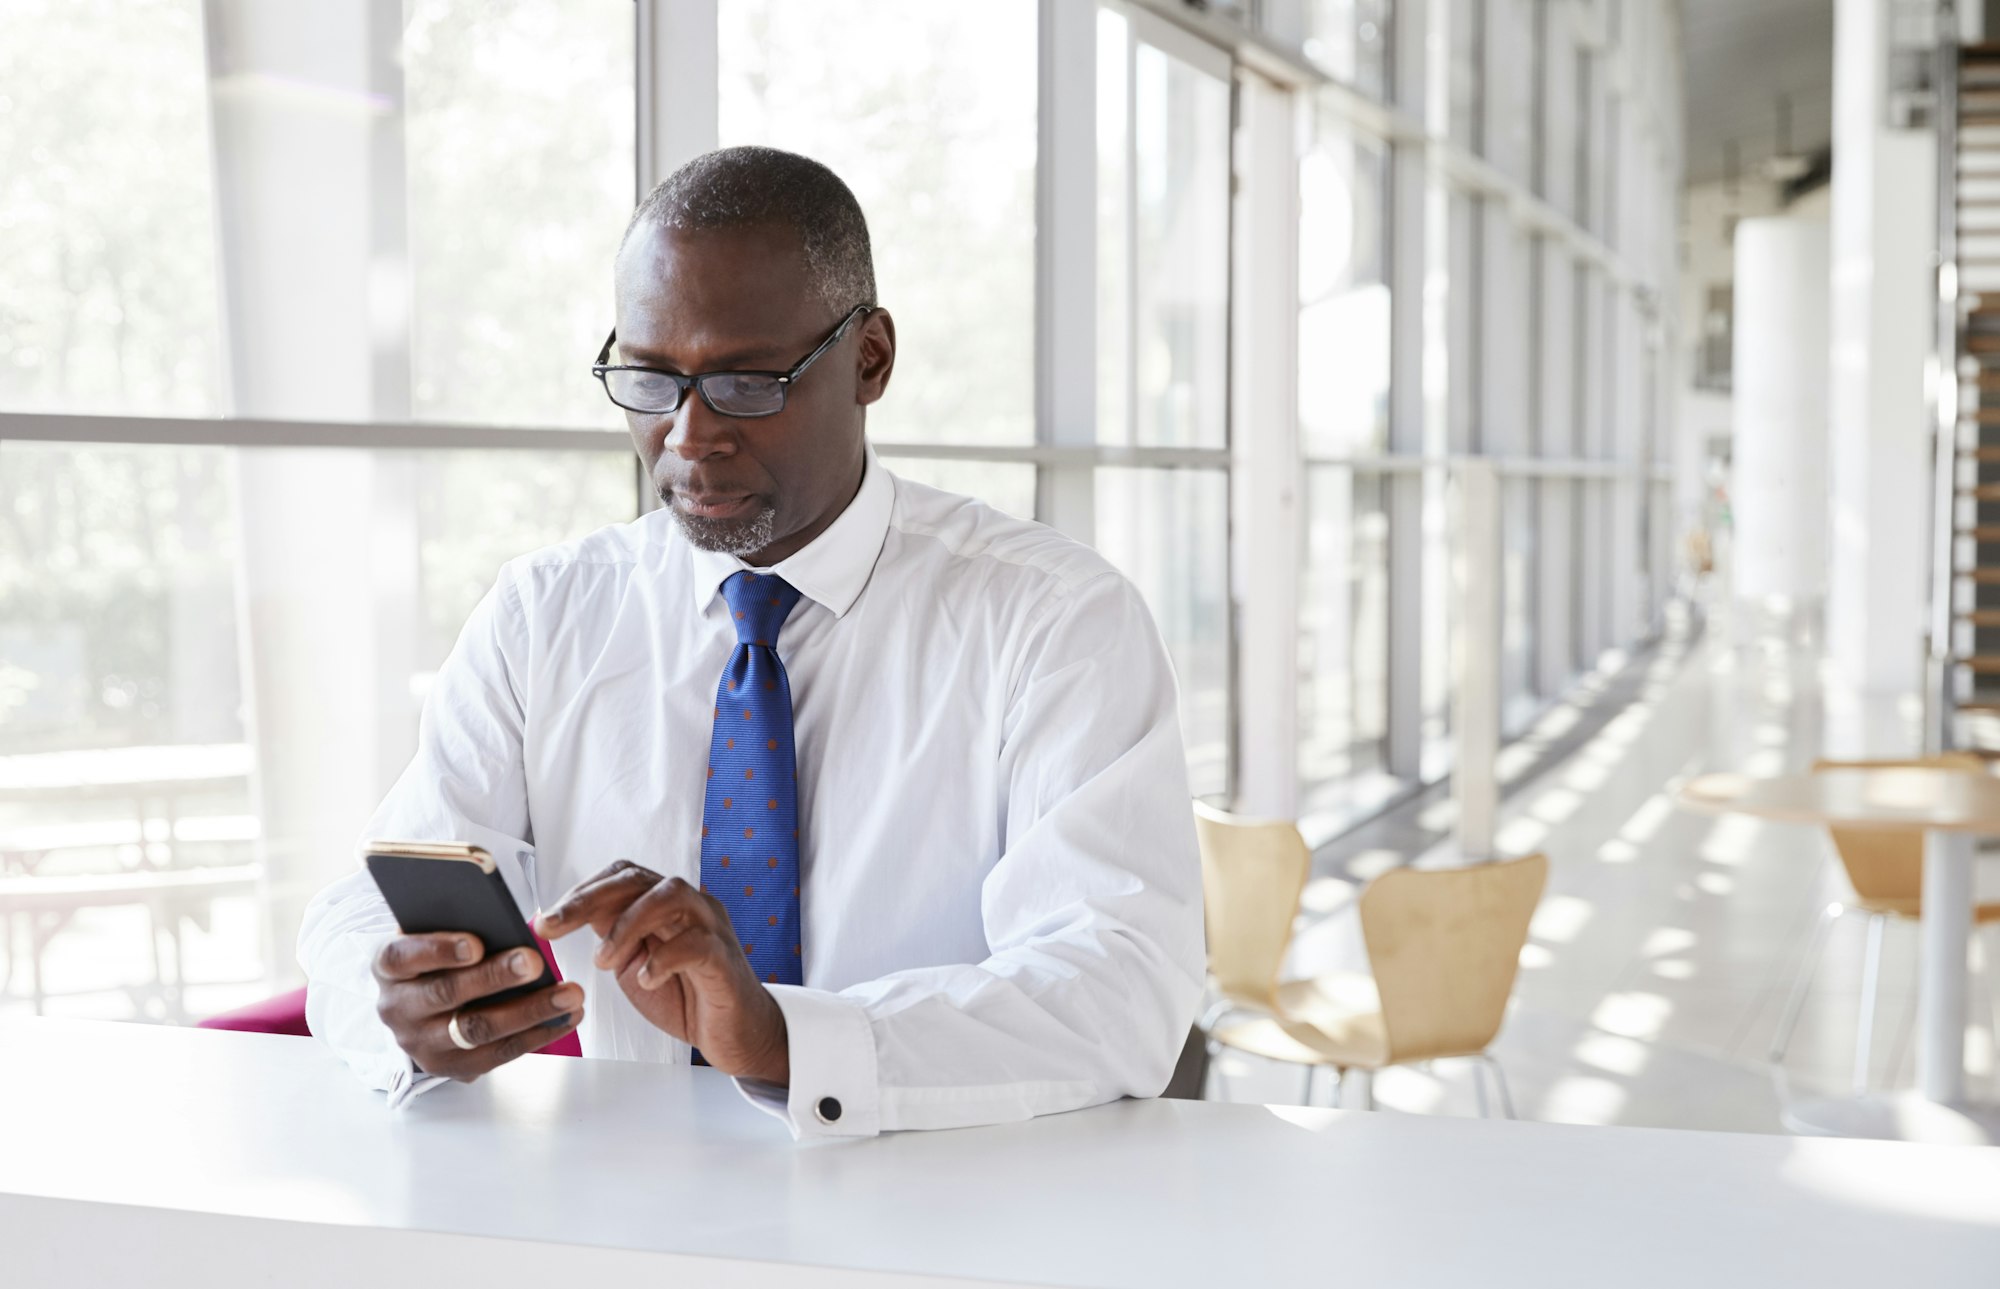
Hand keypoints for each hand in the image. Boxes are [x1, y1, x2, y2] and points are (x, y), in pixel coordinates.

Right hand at [371, 933, 582, 1081]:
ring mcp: (421, 1043)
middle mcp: (397, 1008)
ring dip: (529, 1011)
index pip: (403, 956)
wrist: (418, 1007)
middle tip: (534, 962)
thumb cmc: (435, 960)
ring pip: (477, 1030)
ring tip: (568, 994)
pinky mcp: (450, 1067)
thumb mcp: (432, 935)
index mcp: (388, 967)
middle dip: (495, 977)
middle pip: (446, 994)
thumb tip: (504, 918)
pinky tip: (566, 1017)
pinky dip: (537, 1034)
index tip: (475, 944)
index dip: (437, 950)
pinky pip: (497, 1053)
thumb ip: (458, 926)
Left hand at [535, 861, 788, 1083]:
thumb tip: (562, 920)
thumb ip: (610, 938)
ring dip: (627, 924)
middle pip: (639, 878)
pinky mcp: (725, 959)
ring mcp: (711, 928)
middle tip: (553, 928)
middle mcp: (690, 906)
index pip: (622, 876)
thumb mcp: (633, 964)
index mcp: (666, 905)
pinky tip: (645, 979)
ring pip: (671, 895)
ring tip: (605, 960)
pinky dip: (663, 959)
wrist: (735, 1033)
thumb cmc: (687, 996)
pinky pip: (696, 943)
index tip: (545, 920)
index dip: (581, 891)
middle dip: (589, 899)